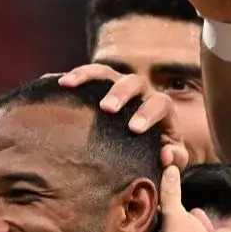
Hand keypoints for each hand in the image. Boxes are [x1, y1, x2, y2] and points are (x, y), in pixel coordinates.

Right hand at [56, 65, 189, 168]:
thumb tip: (166, 155)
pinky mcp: (100, 87)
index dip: (148, 113)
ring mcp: (119, 87)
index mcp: (161, 109)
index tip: (134, 129)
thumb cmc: (160, 153)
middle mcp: (141, 93)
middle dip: (120, 93)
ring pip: (106, 72)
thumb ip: (175, 158)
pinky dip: (72, 76)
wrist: (146, 145)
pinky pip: (86, 76)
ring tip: (68, 84)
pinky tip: (55, 82)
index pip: (160, 103)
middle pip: (134, 82)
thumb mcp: (173, 159)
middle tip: (107, 108)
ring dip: (88, 75)